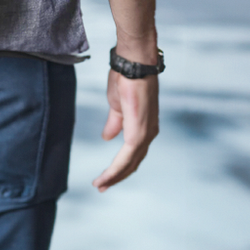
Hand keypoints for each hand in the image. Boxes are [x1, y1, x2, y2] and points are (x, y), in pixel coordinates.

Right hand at [92, 68, 158, 191]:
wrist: (132, 64)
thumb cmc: (125, 78)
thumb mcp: (117, 104)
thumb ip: (114, 123)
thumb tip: (108, 138)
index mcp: (143, 126)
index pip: (133, 153)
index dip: (120, 166)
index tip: (106, 175)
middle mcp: (148, 133)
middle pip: (133, 162)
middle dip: (117, 176)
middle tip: (102, 186)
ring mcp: (145, 133)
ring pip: (130, 163)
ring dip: (115, 175)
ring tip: (101, 184)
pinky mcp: (139, 131)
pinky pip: (127, 156)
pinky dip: (116, 168)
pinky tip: (106, 175)